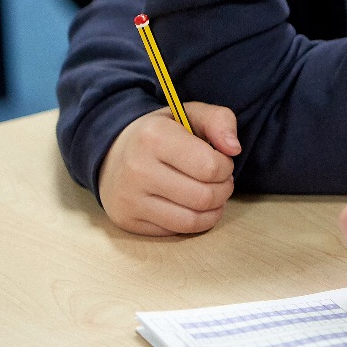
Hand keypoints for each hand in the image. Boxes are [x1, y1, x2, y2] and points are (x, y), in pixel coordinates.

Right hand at [97, 102, 240, 235]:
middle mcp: (137, 169)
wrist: (112, 152)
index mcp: (154, 136)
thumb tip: (234, 149)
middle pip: (204, 197)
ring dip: (213, 210)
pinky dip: (194, 222)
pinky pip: (175, 232)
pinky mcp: (127, 220)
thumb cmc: (161, 133)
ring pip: (191, 220)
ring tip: (211, 195)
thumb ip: (219, 121)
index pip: (210, 167)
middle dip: (223, 190)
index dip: (226, 167)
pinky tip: (192, 206)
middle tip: (220, 181)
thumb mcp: (190, 114)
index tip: (221, 162)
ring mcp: (128, 198)